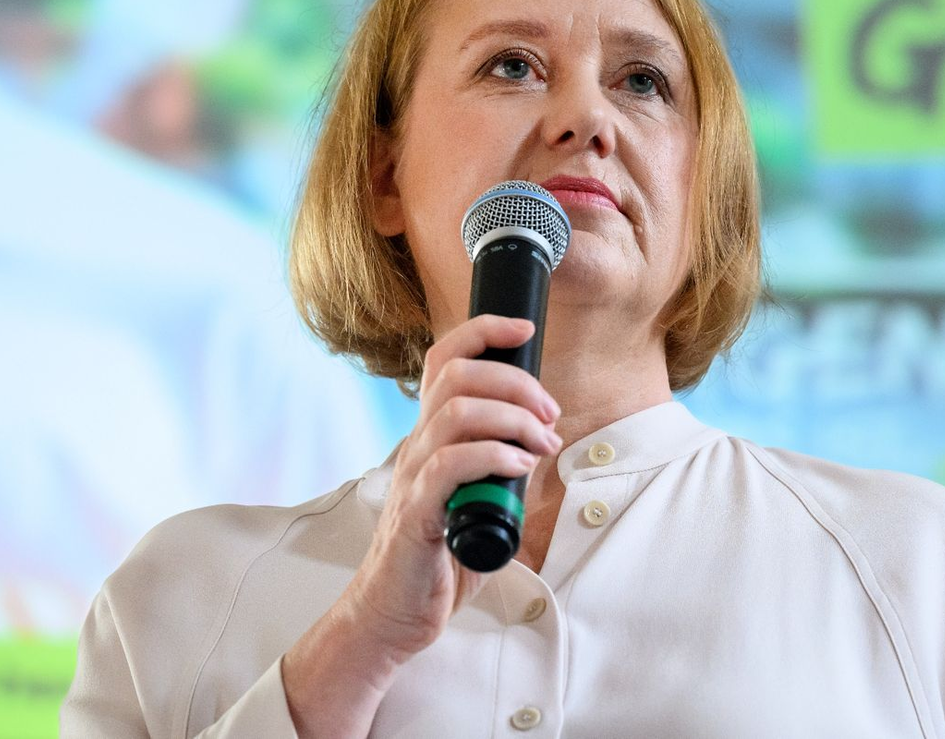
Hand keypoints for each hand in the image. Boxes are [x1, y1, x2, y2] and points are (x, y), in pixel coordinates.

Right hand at [345, 314, 562, 657]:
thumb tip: (541, 443)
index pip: (445, 358)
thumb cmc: (437, 557)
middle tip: (551, 415)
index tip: (525, 330)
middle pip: (457, 375)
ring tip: (542, 445)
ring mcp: (413, 476)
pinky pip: (450, 465)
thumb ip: (499, 467)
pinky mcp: (417, 513)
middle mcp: (417, 445)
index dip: (484, 330)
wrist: (393, 615)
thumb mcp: (475, 497)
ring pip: (456, 413)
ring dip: (512, 419)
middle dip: (515, 382)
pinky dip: (493, 456)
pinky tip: (519, 468)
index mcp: (430, 434)